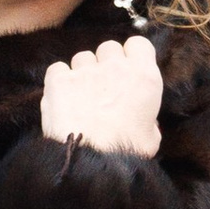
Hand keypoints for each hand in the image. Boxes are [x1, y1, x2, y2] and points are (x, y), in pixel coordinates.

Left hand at [40, 35, 162, 158]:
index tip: (127, 69)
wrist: (93, 164)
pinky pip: (57, 69)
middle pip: (108, 48)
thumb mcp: (152, 136)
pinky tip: (62, 98)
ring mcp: (86, 71)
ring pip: (83, 58)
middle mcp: (116, 67)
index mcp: (144, 76)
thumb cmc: (126, 153)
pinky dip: (59, 80)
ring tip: (81, 97)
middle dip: (106, 63)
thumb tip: (143, 120)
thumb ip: (147, 118)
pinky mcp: (59, 81)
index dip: (131, 55)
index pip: (138, 44)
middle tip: (104, 87)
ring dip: (82, 72)